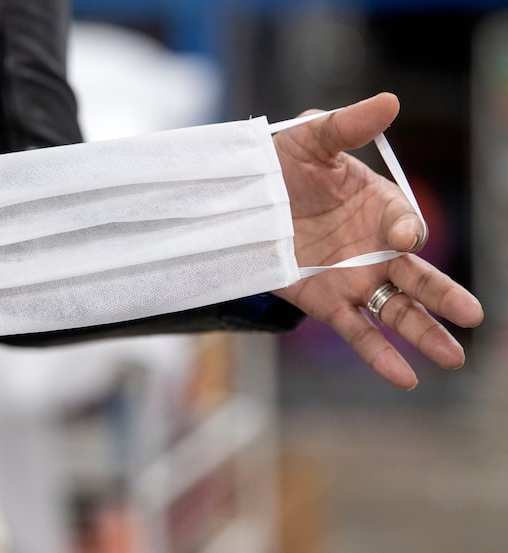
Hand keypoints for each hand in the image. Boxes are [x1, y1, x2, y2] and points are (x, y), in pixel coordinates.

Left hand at [271, 92, 482, 389]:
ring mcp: (351, 279)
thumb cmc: (279, 162)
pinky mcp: (324, 301)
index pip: (407, 225)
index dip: (407, 230)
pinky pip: (357, 331)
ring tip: (452, 358)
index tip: (401, 235)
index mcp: (378, 208)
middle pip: (416, 277)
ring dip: (422, 333)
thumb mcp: (310, 139)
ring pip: (395, 311)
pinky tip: (404, 377)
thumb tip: (390, 101)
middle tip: (474, 315)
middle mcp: (372, 248)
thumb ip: (347, 126)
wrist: (239, 196)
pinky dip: (379, 354)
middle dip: (444, 296)